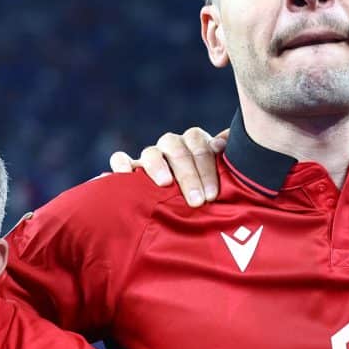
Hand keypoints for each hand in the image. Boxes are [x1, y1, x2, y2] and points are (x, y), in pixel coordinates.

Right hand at [107, 127, 227, 207]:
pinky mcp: (130, 169)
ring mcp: (150, 157)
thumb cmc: (206, 193)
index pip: (199, 145)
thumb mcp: (222, 180)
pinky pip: (120, 160)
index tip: (211, 195)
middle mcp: (172, 147)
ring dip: (157, 166)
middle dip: (187, 175)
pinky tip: (123, 177)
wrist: (188, 204)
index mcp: (194, 144)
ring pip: (151, 152)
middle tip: (196, 201)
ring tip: (164, 184)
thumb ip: (228, 165)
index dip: (206, 168)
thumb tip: (227, 144)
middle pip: (177, 148)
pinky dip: (121, 165)